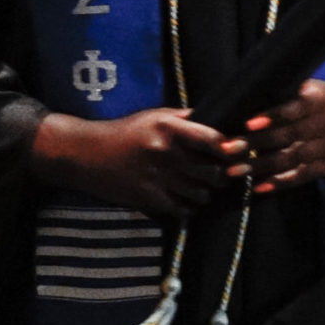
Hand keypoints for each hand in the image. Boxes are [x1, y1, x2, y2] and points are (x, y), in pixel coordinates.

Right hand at [30, 108, 244, 219]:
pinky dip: (191, 207)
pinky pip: (182, 209)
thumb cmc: (125, 131)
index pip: (213, 140)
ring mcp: (156, 178)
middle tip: (225, 175)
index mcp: (168, 128)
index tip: (238, 151)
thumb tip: (217, 120)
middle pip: (212, 171)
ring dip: (208, 192)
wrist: (87, 153)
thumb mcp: (153, 116)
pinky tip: (189, 200)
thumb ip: (185, 119)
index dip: (231, 148)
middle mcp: (165, 153)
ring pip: (200, 193)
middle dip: (223, 175)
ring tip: (206, 187)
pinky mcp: (147, 197)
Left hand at [242, 80, 324, 192]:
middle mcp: (324, 124)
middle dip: (256, 143)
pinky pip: (301, 176)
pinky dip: (280, 183)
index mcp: (320, 100)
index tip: (249, 123)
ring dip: (261, 166)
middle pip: (288, 135)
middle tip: (228, 149)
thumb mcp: (316, 89)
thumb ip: (290, 93)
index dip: (274, 115)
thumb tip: (250, 93)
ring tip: (234, 170)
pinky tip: (259, 187)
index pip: (296, 107)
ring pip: (291, 158)